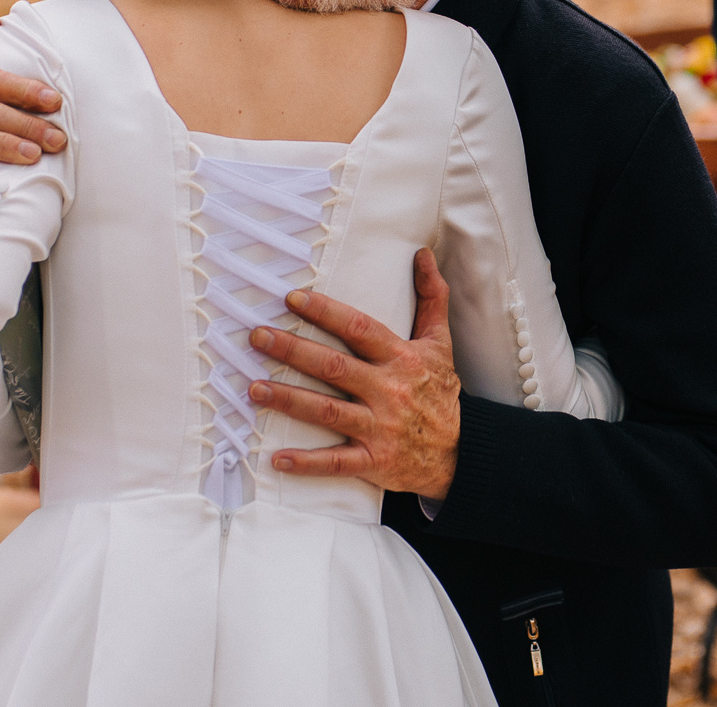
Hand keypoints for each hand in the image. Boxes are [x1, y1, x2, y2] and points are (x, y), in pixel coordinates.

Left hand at [247, 248, 461, 497]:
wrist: (462, 452)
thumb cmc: (440, 392)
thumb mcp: (441, 343)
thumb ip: (431, 296)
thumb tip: (421, 254)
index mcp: (401, 358)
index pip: (359, 329)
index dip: (326, 312)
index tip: (292, 299)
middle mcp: (388, 390)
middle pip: (334, 367)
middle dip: (293, 350)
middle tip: (257, 336)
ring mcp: (380, 428)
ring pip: (328, 412)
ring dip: (289, 400)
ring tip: (254, 388)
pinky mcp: (375, 462)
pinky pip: (337, 463)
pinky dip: (307, 462)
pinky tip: (276, 458)